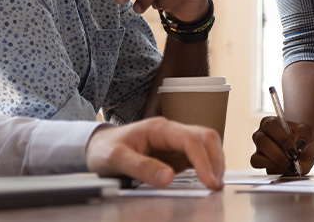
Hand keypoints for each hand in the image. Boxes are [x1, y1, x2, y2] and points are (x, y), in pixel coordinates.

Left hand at [85, 117, 223, 188]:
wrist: (96, 147)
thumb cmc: (104, 148)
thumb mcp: (115, 158)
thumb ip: (141, 167)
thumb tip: (168, 177)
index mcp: (159, 129)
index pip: (190, 139)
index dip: (203, 160)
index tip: (209, 180)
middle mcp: (171, 132)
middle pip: (205, 138)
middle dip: (216, 160)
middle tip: (217, 184)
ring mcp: (175, 142)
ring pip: (206, 145)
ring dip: (215, 162)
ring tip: (215, 184)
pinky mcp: (175, 154)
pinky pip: (198, 156)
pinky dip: (207, 167)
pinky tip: (208, 179)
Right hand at [250, 116, 313, 174]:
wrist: (304, 151)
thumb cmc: (303, 138)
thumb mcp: (308, 133)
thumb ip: (304, 135)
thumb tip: (299, 146)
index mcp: (271, 122)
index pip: (271, 126)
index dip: (282, 139)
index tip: (294, 150)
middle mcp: (261, 135)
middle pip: (261, 142)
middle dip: (278, 154)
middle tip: (293, 159)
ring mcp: (258, 150)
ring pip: (257, 157)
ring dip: (275, 163)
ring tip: (290, 165)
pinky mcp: (259, 162)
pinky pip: (259, 166)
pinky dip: (272, 169)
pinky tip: (285, 168)